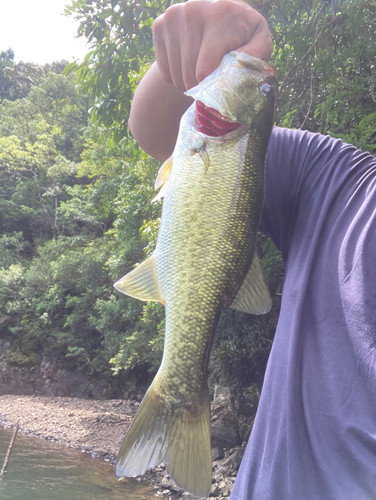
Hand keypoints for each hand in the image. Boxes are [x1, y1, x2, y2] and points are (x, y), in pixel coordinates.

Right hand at [153, 0, 272, 91]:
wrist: (219, 17)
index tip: (218, 87)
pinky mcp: (160, 24)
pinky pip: (163, 67)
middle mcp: (193, 10)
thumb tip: (241, 66)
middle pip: (188, 72)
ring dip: (186, 84)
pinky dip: (173, 76)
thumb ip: (256, 54)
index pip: (205, 68)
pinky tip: (186, 69)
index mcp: (220, 13)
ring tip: (199, 79)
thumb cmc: (243, 35)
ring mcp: (173, 16)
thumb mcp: (259, 42)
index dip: (210, 86)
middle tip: (209, 87)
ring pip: (175, 72)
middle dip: (198, 87)